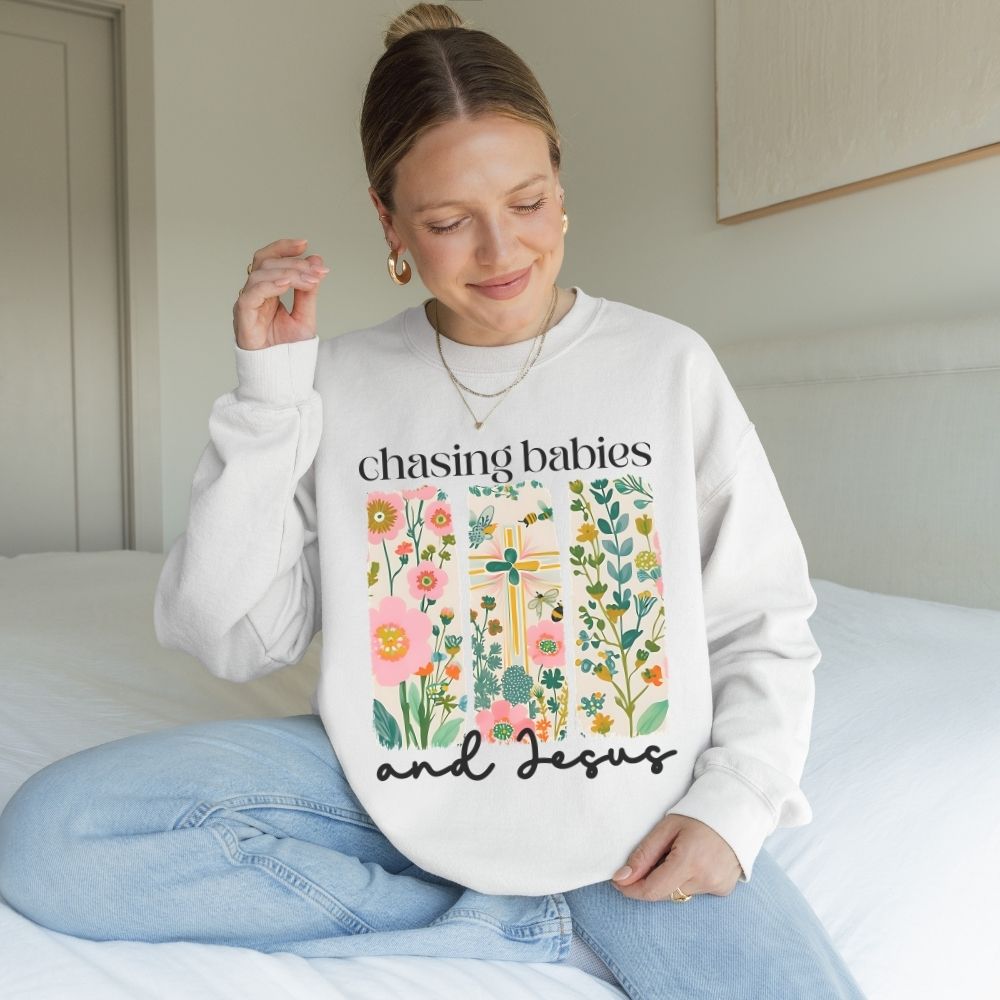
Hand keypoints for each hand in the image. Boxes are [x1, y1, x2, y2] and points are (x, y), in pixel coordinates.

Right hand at [233, 237, 329, 349]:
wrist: (281, 372)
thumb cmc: (288, 348)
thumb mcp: (305, 315)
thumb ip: (308, 291)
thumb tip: (317, 262)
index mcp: (267, 291)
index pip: (270, 259)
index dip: (284, 248)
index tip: (306, 244)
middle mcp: (254, 294)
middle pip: (266, 263)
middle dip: (294, 263)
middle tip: (317, 269)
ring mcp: (247, 303)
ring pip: (260, 274)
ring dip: (288, 273)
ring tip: (309, 280)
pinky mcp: (243, 315)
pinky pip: (252, 293)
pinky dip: (270, 285)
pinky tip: (288, 284)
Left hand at [611, 814, 742, 900]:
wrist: (737, 812)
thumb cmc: (699, 815)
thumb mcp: (667, 827)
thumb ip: (644, 854)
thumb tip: (622, 878)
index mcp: (690, 861)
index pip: (652, 890)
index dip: (631, 889)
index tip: (618, 881)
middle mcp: (706, 879)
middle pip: (664, 893)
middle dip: (649, 881)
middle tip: (649, 858)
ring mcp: (717, 887)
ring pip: (678, 894)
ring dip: (668, 880)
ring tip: (676, 853)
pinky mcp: (723, 890)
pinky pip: (694, 891)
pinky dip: (686, 880)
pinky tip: (693, 860)